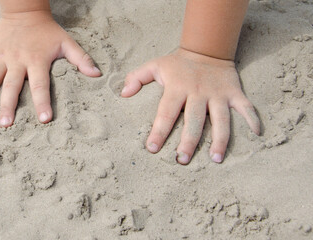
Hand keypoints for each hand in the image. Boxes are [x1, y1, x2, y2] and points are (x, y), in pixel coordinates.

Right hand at [0, 11, 100, 126]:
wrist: (25, 10)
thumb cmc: (48, 31)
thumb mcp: (66, 42)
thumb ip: (81, 59)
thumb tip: (97, 75)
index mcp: (37, 61)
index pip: (41, 85)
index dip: (43, 102)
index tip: (44, 120)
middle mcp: (17, 61)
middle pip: (12, 86)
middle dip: (7, 105)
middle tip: (4, 124)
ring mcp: (1, 57)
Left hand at [122, 48, 259, 164]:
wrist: (207, 48)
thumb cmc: (177, 64)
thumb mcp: (154, 65)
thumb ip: (136, 78)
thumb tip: (123, 93)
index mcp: (177, 88)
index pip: (166, 113)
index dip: (159, 131)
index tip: (152, 149)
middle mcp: (198, 93)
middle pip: (194, 121)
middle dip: (188, 142)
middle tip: (182, 160)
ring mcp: (218, 94)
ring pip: (221, 119)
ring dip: (220, 140)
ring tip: (216, 159)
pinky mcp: (234, 93)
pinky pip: (246, 107)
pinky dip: (253, 118)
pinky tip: (257, 134)